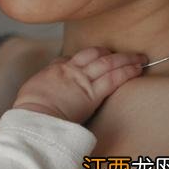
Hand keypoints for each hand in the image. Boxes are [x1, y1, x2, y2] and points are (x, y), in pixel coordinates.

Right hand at [13, 47, 147, 122]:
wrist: (35, 115)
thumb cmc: (29, 108)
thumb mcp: (31, 89)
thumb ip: (42, 85)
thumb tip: (43, 90)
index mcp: (54, 70)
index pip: (71, 58)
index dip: (83, 59)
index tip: (91, 61)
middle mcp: (70, 70)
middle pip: (93, 54)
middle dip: (108, 53)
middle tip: (120, 53)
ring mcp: (82, 80)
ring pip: (107, 63)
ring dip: (125, 59)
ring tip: (139, 58)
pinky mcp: (92, 94)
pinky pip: (113, 78)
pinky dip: (127, 71)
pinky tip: (137, 68)